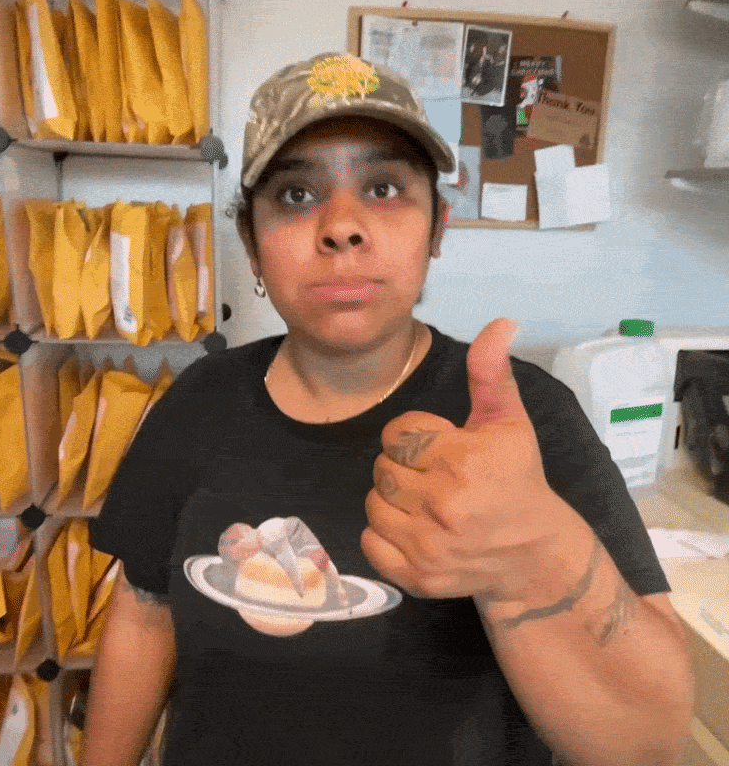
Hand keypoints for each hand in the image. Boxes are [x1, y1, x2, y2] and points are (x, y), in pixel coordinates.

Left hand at [361, 318, 577, 602]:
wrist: (531, 552)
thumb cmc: (516, 478)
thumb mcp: (508, 421)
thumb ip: (491, 372)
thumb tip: (501, 322)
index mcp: (464, 460)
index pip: (397, 434)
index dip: (415, 437)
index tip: (441, 449)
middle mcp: (446, 506)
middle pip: (383, 468)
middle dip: (405, 467)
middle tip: (436, 478)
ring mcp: (430, 547)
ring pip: (373, 503)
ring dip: (393, 499)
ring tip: (426, 503)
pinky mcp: (417, 578)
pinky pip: (369, 542)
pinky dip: (384, 535)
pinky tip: (417, 529)